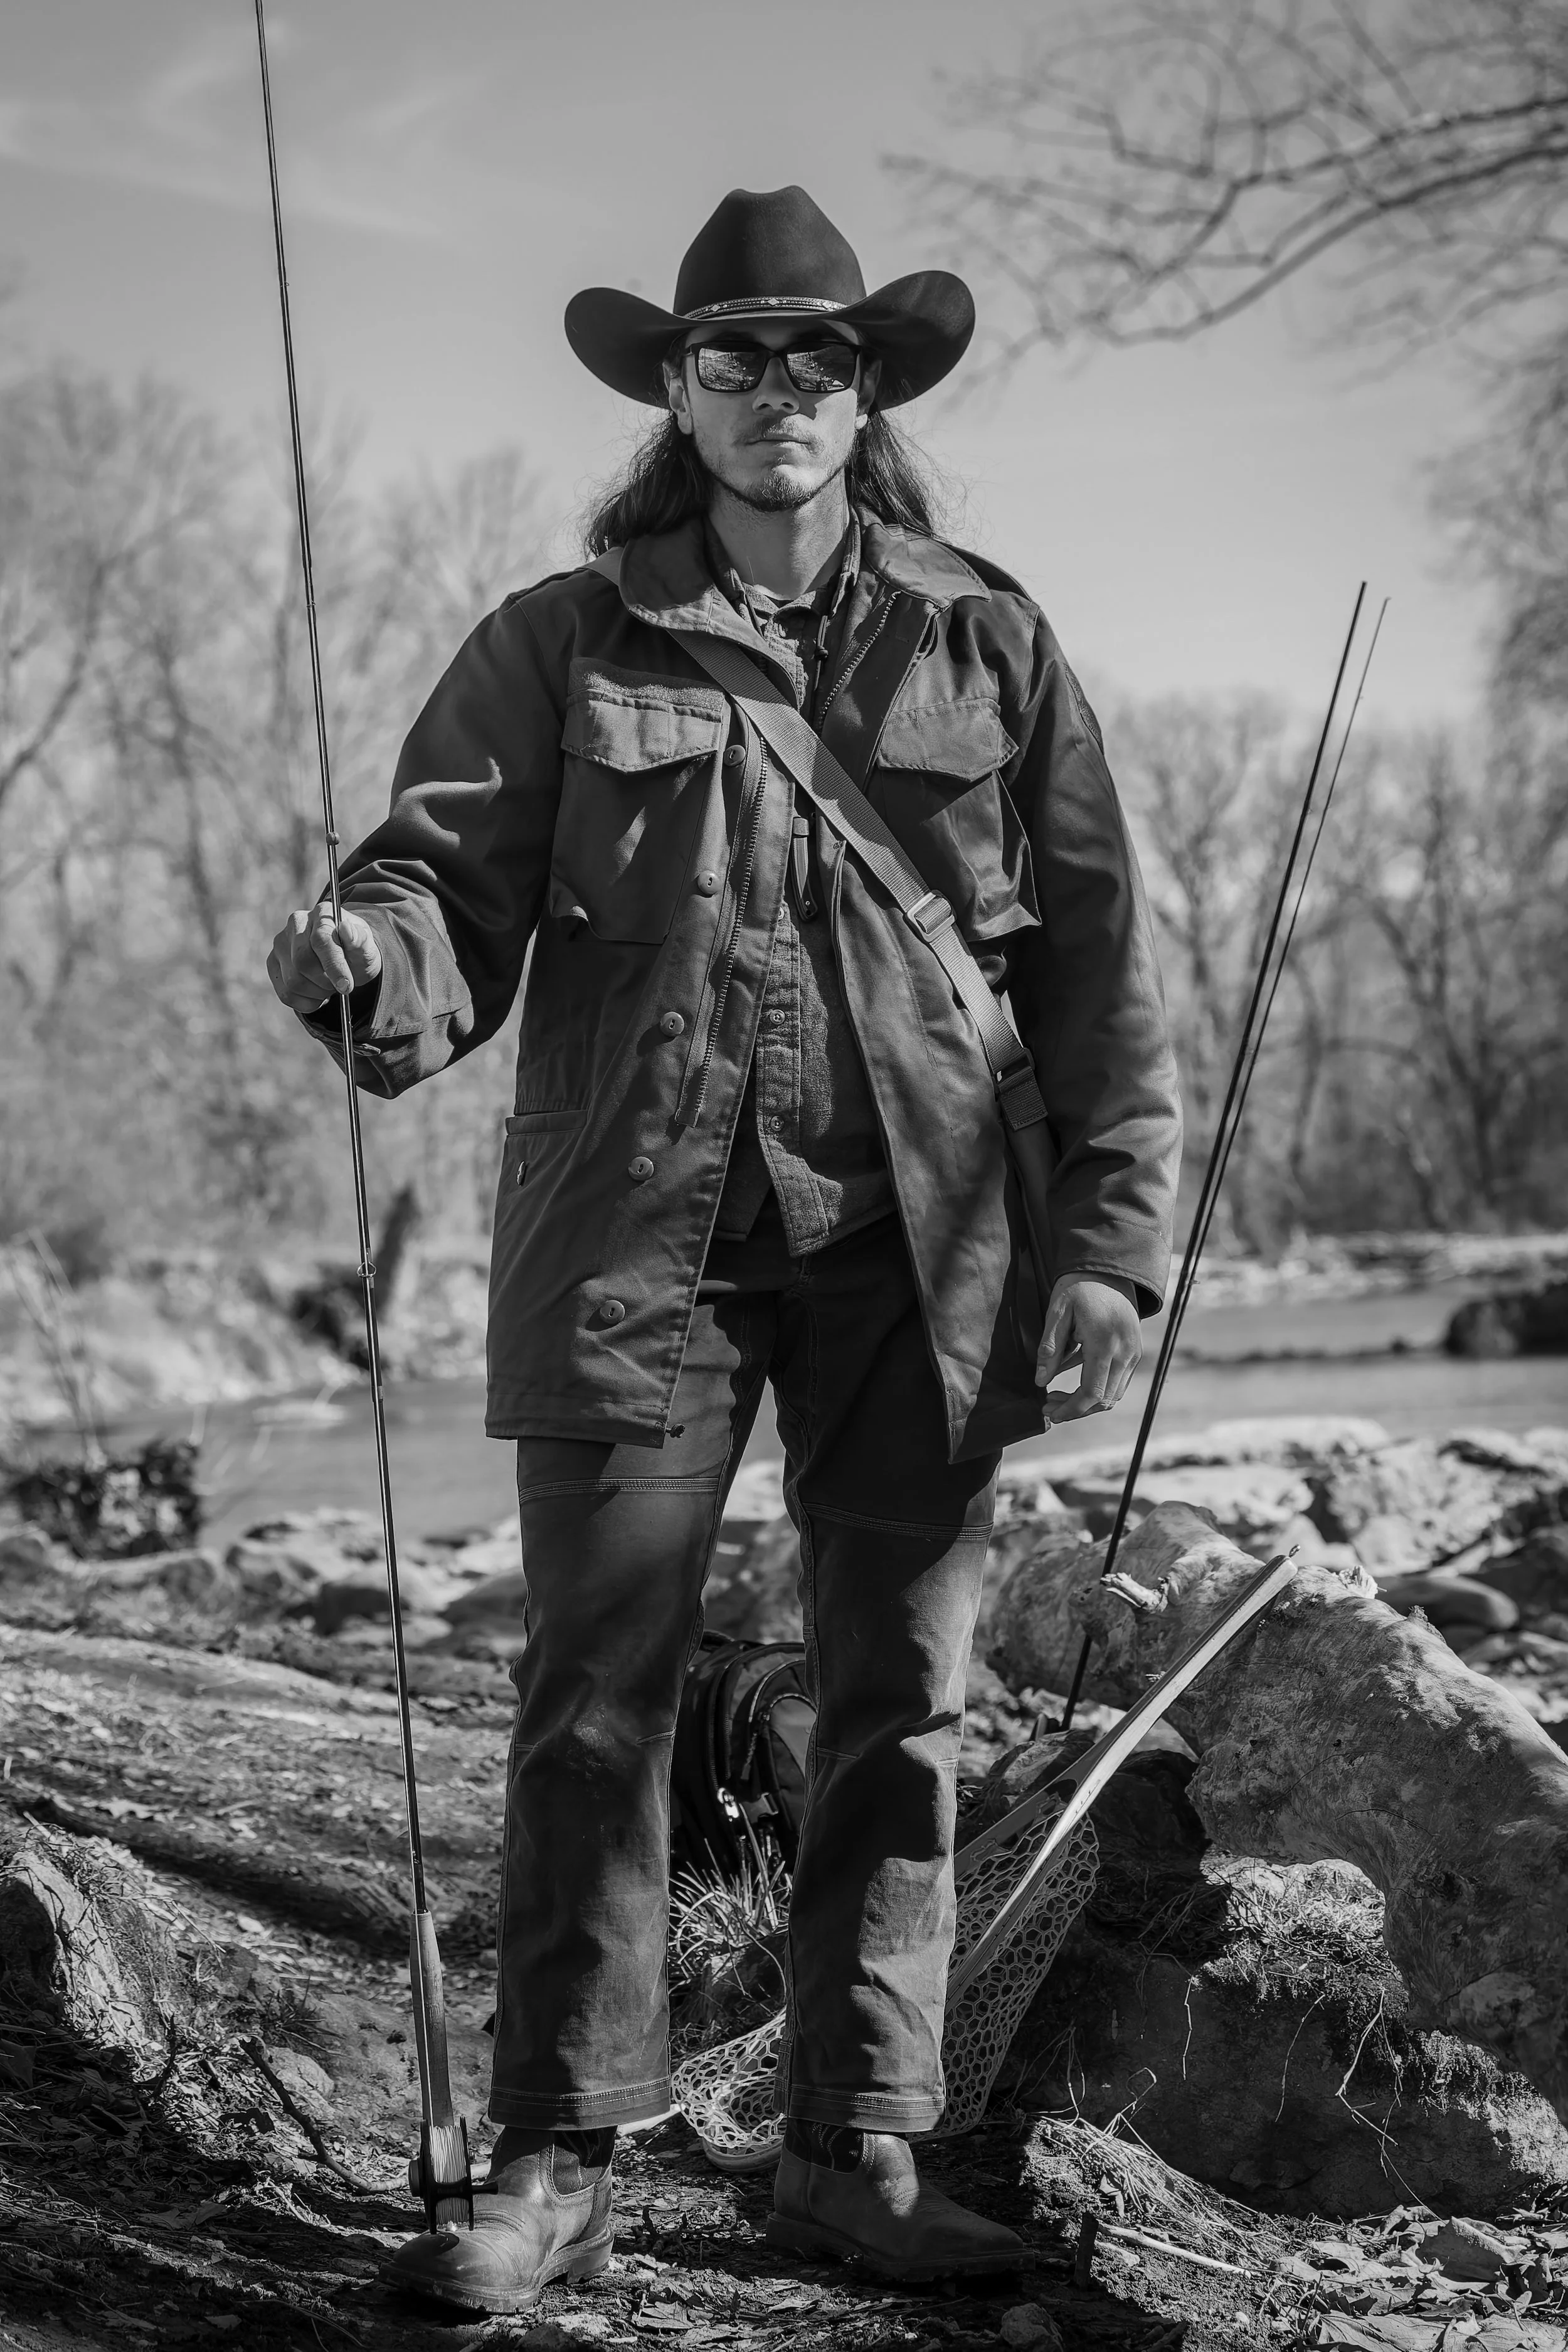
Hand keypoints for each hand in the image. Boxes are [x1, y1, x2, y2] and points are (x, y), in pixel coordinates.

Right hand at [267, 904, 381, 1014]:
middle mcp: (296, 924)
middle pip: (302, 962)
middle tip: (340, 986)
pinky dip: (306, 1003)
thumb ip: (359, 940)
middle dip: (325, 982)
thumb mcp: (367, 947)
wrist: (346, 958)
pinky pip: (285, 994)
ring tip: (329, 986)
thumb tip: (346, 929)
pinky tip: (317, 995)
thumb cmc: (356, 952)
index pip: (320, 940)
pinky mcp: (273, 963)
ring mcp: (280, 944)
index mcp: (322, 914)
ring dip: (317, 993)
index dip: (334, 966)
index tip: (346, 986)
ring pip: (292, 981)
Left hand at [1035, 1273, 1141, 1424]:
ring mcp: (1134, 1353)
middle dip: (1075, 1409)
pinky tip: (1073, 1379)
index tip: (1049, 1413)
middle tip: (1048, 1406)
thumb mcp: (1057, 1312)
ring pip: (1113, 1394)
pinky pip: (1118, 1381)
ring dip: (1087, 1402)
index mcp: (1105, 1344)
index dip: (1070, 1410)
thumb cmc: (1079, 1286)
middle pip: (1104, 1400)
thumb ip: (1049, 1348)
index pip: (1091, 1393)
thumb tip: (1040, 1381)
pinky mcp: (1135, 1351)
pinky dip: (1097, 1388)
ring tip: (1057, 1395)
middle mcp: (1125, 1353)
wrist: (1110, 1268)